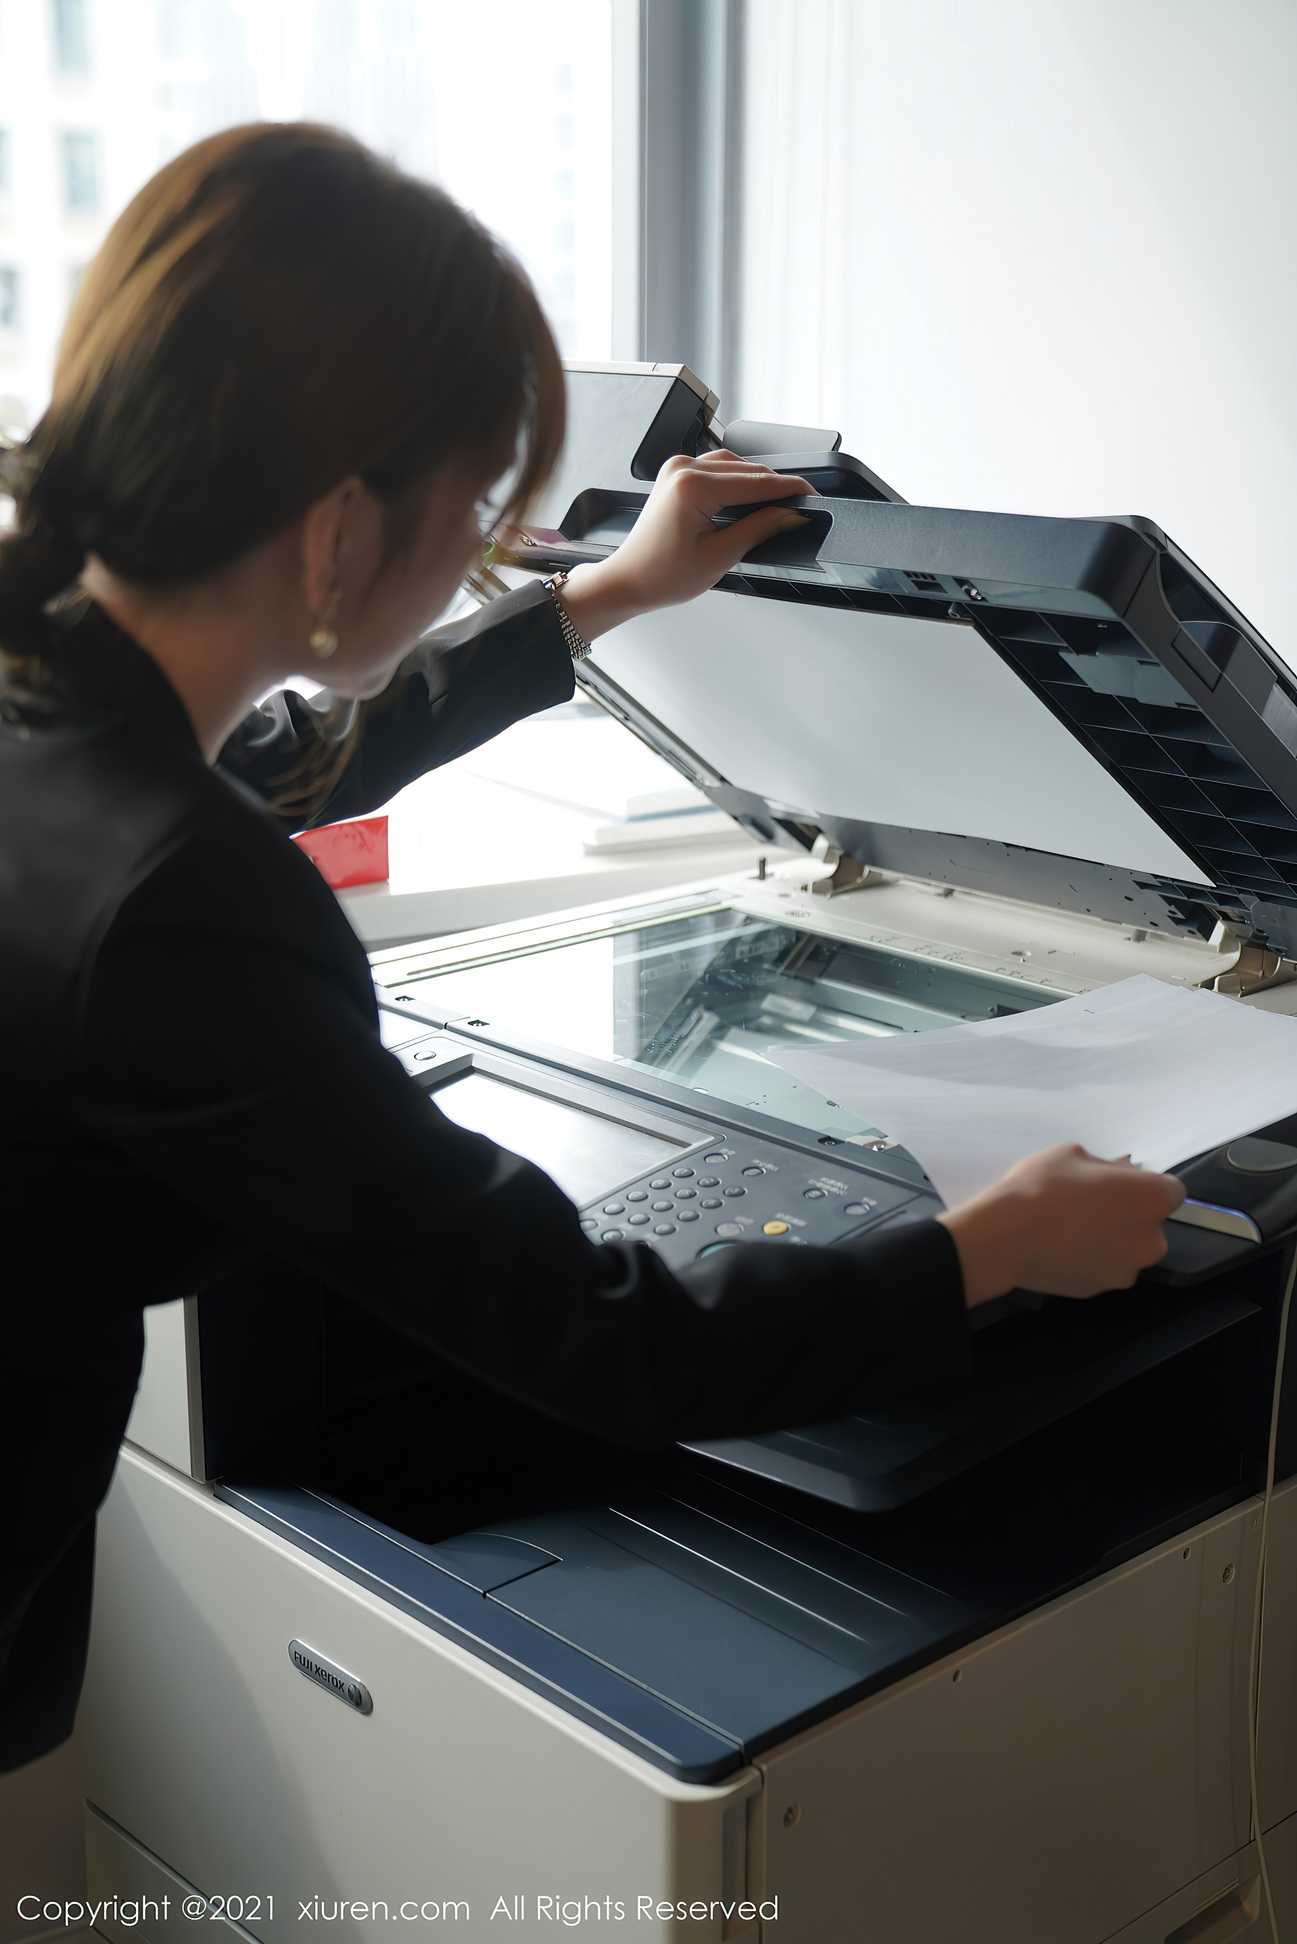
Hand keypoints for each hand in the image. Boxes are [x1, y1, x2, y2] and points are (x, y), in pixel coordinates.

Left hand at [557, 450, 812, 641]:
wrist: (629, 580)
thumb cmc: (662, 575)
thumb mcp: (720, 556)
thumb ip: (760, 528)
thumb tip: (792, 514)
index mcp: (693, 487)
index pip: (757, 483)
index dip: (790, 490)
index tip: (813, 497)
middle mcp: (683, 468)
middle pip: (748, 471)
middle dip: (776, 489)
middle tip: (801, 508)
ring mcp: (678, 468)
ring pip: (735, 466)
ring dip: (758, 484)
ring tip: (778, 507)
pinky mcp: (676, 474)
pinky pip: (718, 469)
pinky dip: (738, 481)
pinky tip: (751, 499)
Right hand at [938, 1144, 1186, 1306]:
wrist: (1006, 1236)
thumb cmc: (1043, 1185)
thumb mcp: (1073, 1154)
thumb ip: (1106, 1166)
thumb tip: (1119, 1175)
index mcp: (1152, 1199)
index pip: (1171, 1190)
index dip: (1144, 1184)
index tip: (1117, 1182)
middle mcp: (1151, 1240)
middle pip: (1150, 1224)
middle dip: (1129, 1214)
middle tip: (1092, 1203)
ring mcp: (1127, 1270)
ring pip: (1127, 1249)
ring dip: (1111, 1239)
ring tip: (1072, 1228)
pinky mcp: (1101, 1290)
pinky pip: (1104, 1268)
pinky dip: (1091, 1259)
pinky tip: (1061, 1247)